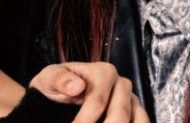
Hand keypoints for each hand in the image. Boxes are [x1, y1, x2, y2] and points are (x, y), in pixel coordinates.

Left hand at [30, 62, 147, 122]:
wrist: (60, 93)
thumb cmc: (55, 84)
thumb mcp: (49, 78)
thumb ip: (59, 79)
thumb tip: (78, 86)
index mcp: (104, 72)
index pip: (98, 101)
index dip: (84, 120)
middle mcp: (122, 84)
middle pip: (119, 113)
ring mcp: (131, 99)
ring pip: (137, 120)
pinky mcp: (135, 112)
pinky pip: (140, 122)